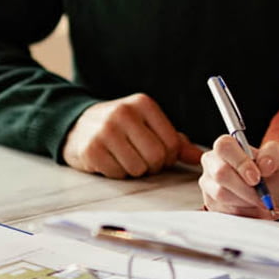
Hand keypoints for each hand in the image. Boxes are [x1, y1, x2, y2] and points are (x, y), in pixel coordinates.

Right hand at [61, 93, 202, 178]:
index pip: (172, 143)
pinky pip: (117, 174)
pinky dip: (116, 173)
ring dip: (133, 171)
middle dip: (151, 166)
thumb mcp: (147, 125)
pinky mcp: (92, 149)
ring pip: (138, 168)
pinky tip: (109, 160)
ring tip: (123, 157)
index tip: (156, 154)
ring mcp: (106, 130)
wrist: (77, 126)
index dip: (167, 157)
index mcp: (144, 104)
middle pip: (156, 157)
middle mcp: (124, 113)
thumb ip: (175, 141)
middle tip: (140, 159)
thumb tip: (201, 156)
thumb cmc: (120, 128)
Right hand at [198, 135, 278, 218]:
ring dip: (247, 203)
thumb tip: (264, 164)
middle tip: (264, 197)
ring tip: (263, 204)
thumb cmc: (270, 170)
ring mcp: (209, 184)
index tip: (257, 178)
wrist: (270, 192)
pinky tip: (258, 211)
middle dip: (246, 189)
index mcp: (226, 145)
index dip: (240, 162)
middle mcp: (212, 163)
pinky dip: (246, 214)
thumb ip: (273, 154)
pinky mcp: (211, 203)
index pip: (225, 147)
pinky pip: (225, 212)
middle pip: (220, 174)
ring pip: (222, 196)